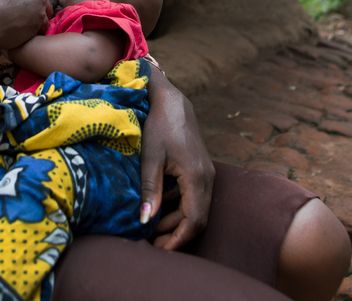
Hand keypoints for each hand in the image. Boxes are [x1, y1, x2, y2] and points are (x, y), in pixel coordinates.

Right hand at [0, 0, 51, 49]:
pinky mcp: (34, 32)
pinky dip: (30, 34)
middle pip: (47, 3)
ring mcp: (38, 16)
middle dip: (39, 7)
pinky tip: (18, 34)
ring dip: (36, 22)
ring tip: (21, 25)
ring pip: (44, 20)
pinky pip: (36, 33)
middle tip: (25, 12)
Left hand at [139, 66, 214, 249]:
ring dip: (176, 222)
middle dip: (176, 235)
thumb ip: (149, 189)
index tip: (161, 251)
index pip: (194, 219)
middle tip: (152, 246)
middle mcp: (207, 178)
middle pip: (197, 218)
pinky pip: (192, 196)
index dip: (179, 239)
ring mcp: (205, 173)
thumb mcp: (150, 157)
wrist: (171, 100)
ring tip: (152, 231)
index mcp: (196, 177)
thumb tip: (145, 221)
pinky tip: (158, 209)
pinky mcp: (199, 169)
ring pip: (195, 208)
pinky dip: (177, 207)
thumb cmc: (159, 125)